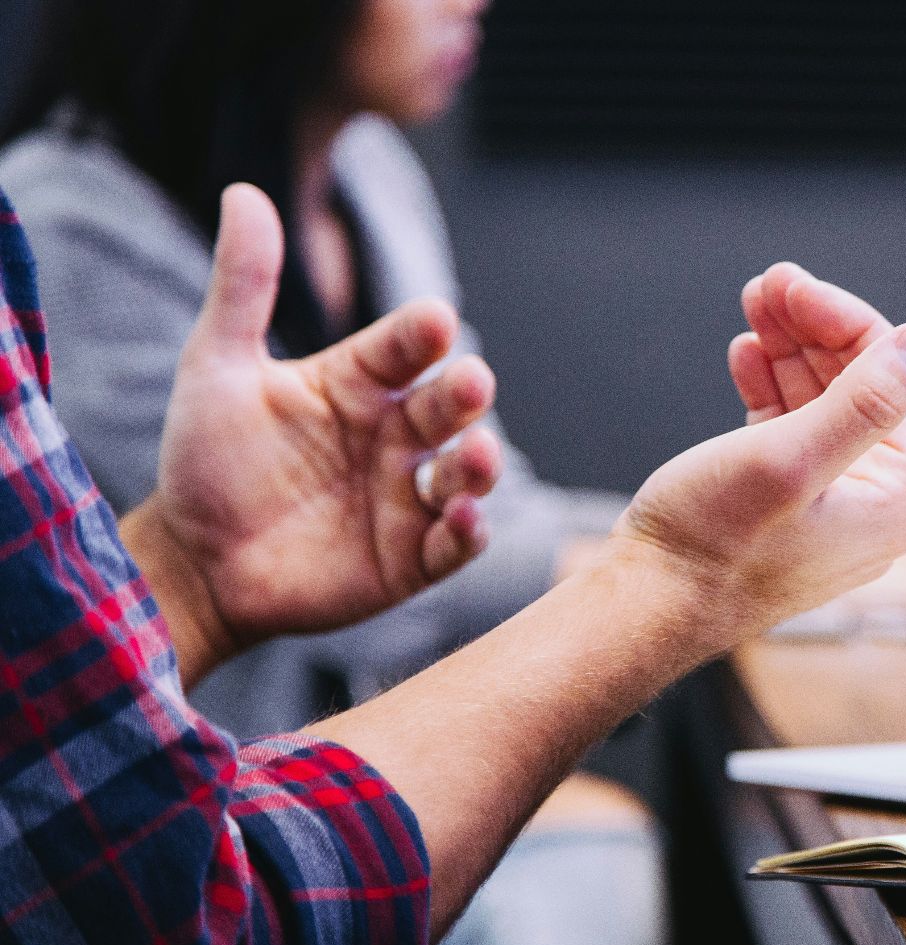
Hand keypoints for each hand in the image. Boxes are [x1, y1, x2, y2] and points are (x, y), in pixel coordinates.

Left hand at [125, 185, 502, 680]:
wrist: (193, 562)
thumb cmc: (207, 460)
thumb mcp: (216, 366)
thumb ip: (242, 285)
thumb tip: (243, 191)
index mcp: (359, 384)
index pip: (404, 347)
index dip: (421, 334)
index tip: (433, 320)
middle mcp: (394, 435)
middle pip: (447, 406)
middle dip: (465, 394)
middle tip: (470, 383)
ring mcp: (407, 497)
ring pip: (465, 472)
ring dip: (480, 464)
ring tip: (476, 456)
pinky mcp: (411, 559)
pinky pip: (454, 543)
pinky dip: (468, 532)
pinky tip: (463, 519)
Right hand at [608, 263, 905, 645]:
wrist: (645, 607)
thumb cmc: (711, 546)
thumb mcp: (790, 459)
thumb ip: (865, 401)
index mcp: (897, 500)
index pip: (898, 381)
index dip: (847, 322)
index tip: (793, 285)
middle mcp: (875, 505)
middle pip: (863, 387)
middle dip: (816, 329)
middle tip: (768, 283)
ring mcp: (832, 505)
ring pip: (824, 402)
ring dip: (791, 349)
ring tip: (754, 305)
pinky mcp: (788, 504)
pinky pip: (794, 429)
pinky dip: (772, 386)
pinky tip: (747, 355)